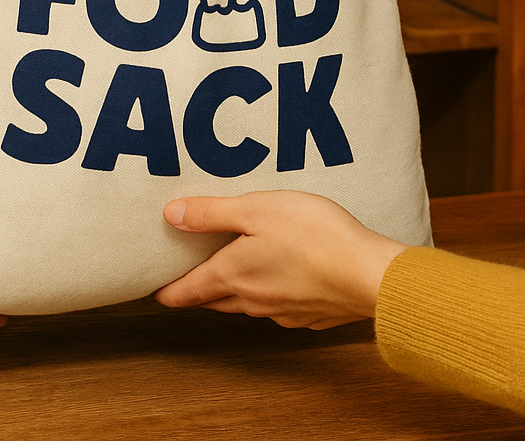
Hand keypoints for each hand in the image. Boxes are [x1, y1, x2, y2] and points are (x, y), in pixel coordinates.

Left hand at [153, 191, 408, 328]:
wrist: (368, 274)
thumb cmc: (313, 235)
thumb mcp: (256, 209)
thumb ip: (212, 213)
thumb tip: (171, 216)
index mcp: (233, 275)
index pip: (188, 291)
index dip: (168, 292)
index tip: (156, 292)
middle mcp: (253, 300)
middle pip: (214, 300)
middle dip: (199, 291)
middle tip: (190, 280)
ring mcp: (283, 312)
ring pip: (247, 305)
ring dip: (235, 293)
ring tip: (234, 275)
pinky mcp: (311, 316)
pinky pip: (281, 308)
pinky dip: (273, 295)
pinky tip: (283, 281)